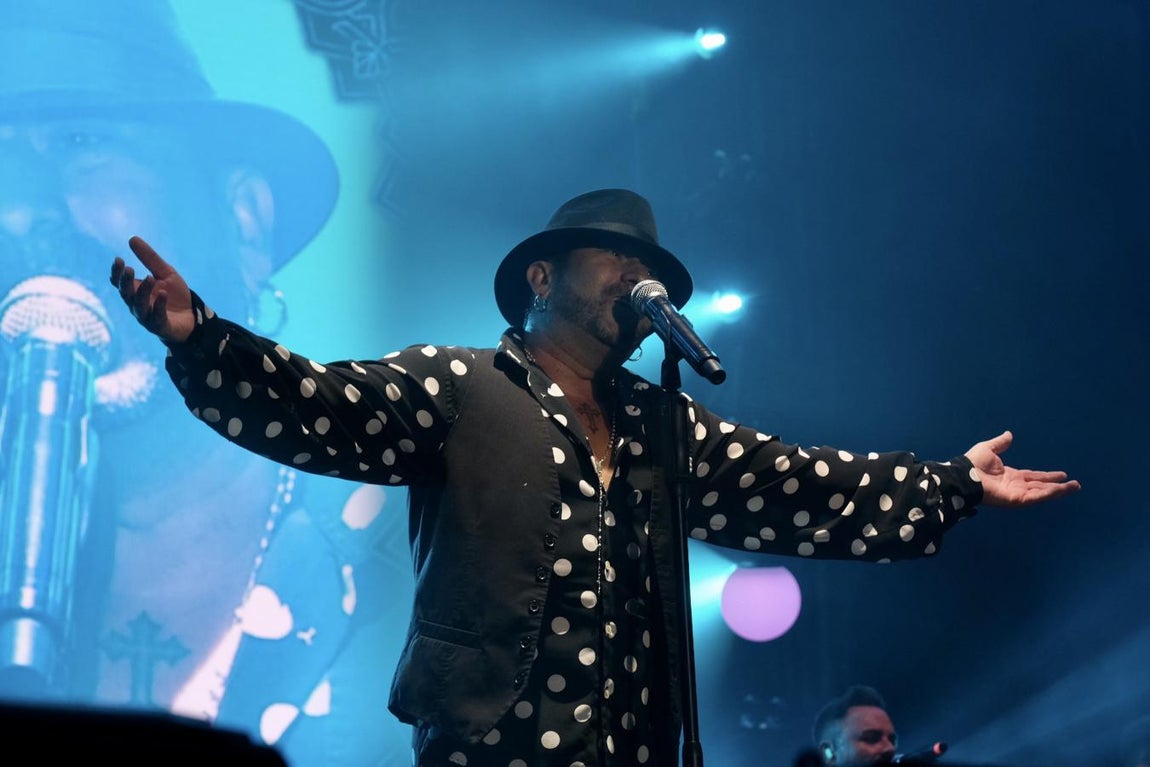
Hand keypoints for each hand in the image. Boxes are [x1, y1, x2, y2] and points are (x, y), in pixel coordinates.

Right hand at [110, 236, 195, 342]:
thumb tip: (132, 239)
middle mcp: (137, 304)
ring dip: (142, 292)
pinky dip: (159, 305)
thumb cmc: (175, 295)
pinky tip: (163, 294)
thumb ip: (150, 259)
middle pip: (126, 293)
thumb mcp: (165, 273)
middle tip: (130, 269)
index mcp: (136, 291)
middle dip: (126, 281)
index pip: (119, 282)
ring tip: (150, 278)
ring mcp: (147, 316)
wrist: (192, 316)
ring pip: (139, 305)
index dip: (117, 273)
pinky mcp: (159, 326)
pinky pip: (156, 316)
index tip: (119, 259)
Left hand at [965, 430, 1080, 506]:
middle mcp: (1016, 486)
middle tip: (1075, 485)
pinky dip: (1049, 493)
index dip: (1047, 476)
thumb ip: (1000, 443)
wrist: (964, 474)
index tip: (1062, 475)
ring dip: (1058, 490)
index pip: (1033, 476)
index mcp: (1011, 476)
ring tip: (1074, 487)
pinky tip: (1060, 489)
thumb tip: (1009, 434)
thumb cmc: (972, 463)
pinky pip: (1036, 496)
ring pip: (1042, 492)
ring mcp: (1017, 494)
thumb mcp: (989, 449)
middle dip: (1058, 486)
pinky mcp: (1016, 499)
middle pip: (1041, 486)